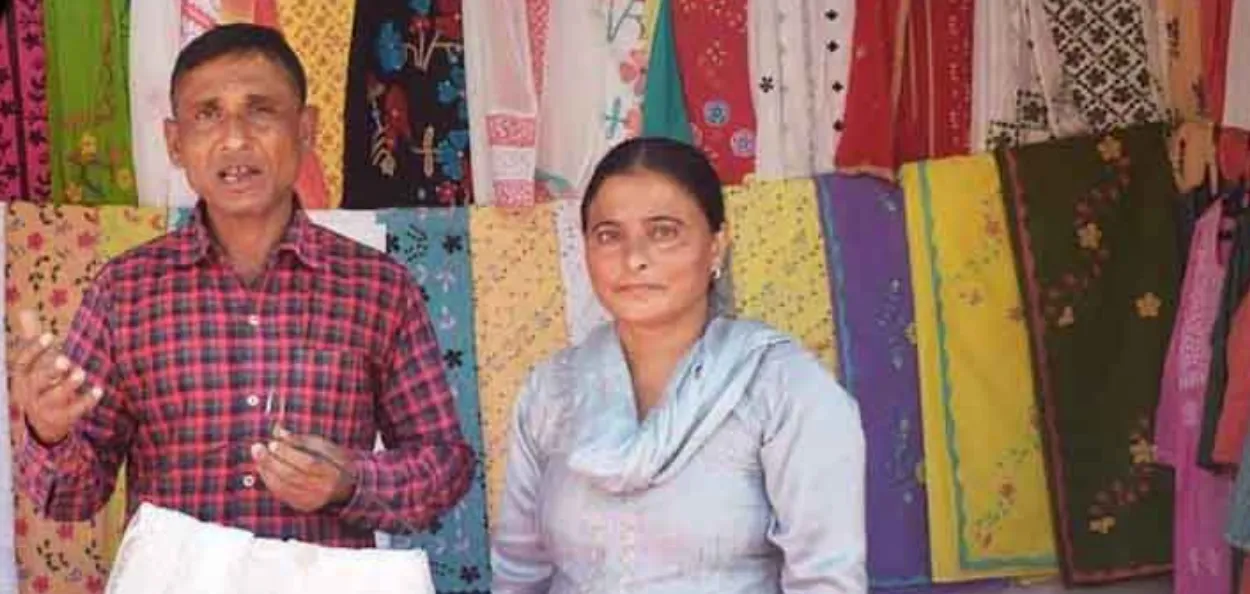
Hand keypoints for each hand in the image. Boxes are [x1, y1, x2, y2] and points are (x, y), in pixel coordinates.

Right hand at [7, 310, 99, 444]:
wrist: (41, 424)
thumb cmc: (39, 384)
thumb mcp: (33, 364)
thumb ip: (32, 338)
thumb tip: (25, 310)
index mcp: (22, 376)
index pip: (22, 362)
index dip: (34, 349)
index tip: (48, 335)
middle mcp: (31, 391)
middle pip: (37, 380)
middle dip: (50, 370)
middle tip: (64, 359)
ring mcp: (45, 407)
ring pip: (55, 396)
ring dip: (68, 384)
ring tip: (80, 373)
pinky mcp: (62, 419)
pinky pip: (74, 410)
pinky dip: (86, 401)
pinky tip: (98, 390)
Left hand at [251, 426, 357, 512]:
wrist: (347, 486)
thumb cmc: (334, 461)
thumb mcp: (324, 446)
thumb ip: (301, 440)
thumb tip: (278, 432)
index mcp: (331, 472)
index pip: (307, 463)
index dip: (288, 454)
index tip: (273, 443)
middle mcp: (322, 489)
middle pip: (292, 476)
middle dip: (271, 461)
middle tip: (258, 448)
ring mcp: (312, 500)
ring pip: (284, 486)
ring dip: (267, 471)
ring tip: (258, 456)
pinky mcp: (303, 506)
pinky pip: (282, 494)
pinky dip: (270, 481)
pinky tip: (264, 470)